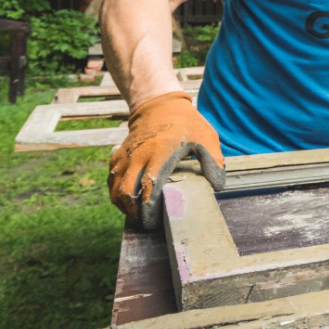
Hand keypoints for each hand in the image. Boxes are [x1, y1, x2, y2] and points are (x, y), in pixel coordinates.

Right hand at [109, 91, 225, 229]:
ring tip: (137, 215)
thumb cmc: (186, 124)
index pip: (149, 185)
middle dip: (134, 211)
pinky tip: (129, 201)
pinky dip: (117, 194)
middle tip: (146, 222)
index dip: (149, 206)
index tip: (155, 220)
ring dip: (123, 205)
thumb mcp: (206, 137)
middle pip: (126, 191)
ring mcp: (125, 156)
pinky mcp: (118, 157)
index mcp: (160, 152)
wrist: (160, 106)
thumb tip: (216, 185)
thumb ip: (213, 161)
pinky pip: (111, 180)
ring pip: (115, 188)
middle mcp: (138, 155)